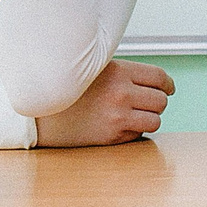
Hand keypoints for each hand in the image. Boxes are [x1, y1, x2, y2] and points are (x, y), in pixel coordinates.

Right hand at [33, 60, 173, 147]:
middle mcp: (120, 94)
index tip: (167, 88)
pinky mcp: (112, 137)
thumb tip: (154, 80)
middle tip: (148, 101)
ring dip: (148, 117)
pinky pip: (138, 135)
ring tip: (134, 114)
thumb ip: (122, 72)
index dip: (167, 84)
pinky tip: (119, 124)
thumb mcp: (93, 69)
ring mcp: (117, 118)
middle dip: (157, 101)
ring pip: (155, 120)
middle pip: (161, 100)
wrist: (39, 114)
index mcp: (117, 72)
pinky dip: (134, 130)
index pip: (158, 77)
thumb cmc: (66, 89)